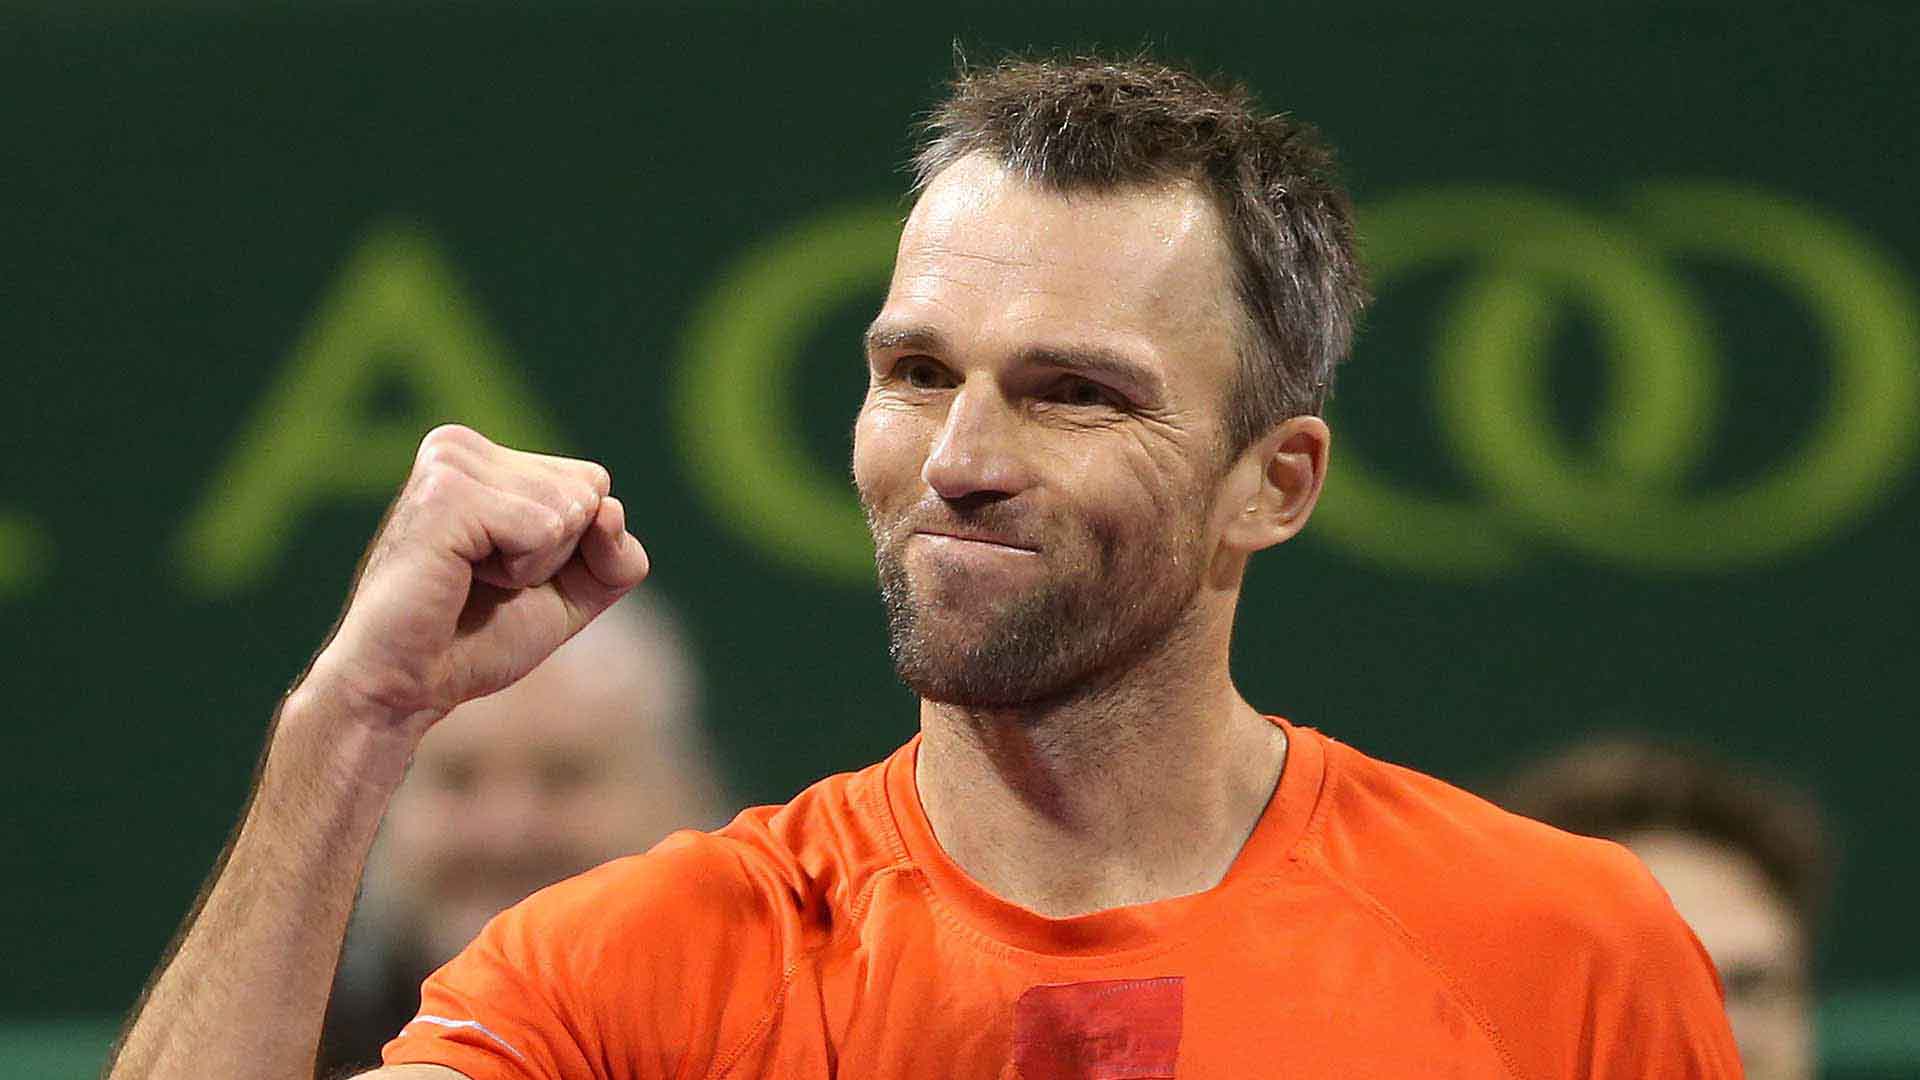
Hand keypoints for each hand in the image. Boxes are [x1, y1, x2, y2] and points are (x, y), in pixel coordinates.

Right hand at [304, 425, 650, 731]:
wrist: (408, 686)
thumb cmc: (478, 639)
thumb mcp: (573, 593)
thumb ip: (616, 555)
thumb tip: (610, 510)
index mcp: (483, 457)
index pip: (593, 484)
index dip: (575, 548)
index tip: (506, 572)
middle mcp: (461, 446)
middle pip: (588, 490)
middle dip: (558, 555)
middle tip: (487, 581)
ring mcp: (450, 463)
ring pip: (570, 509)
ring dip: (535, 566)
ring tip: (471, 579)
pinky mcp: (447, 493)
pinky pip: (545, 529)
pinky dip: (520, 572)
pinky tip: (463, 577)